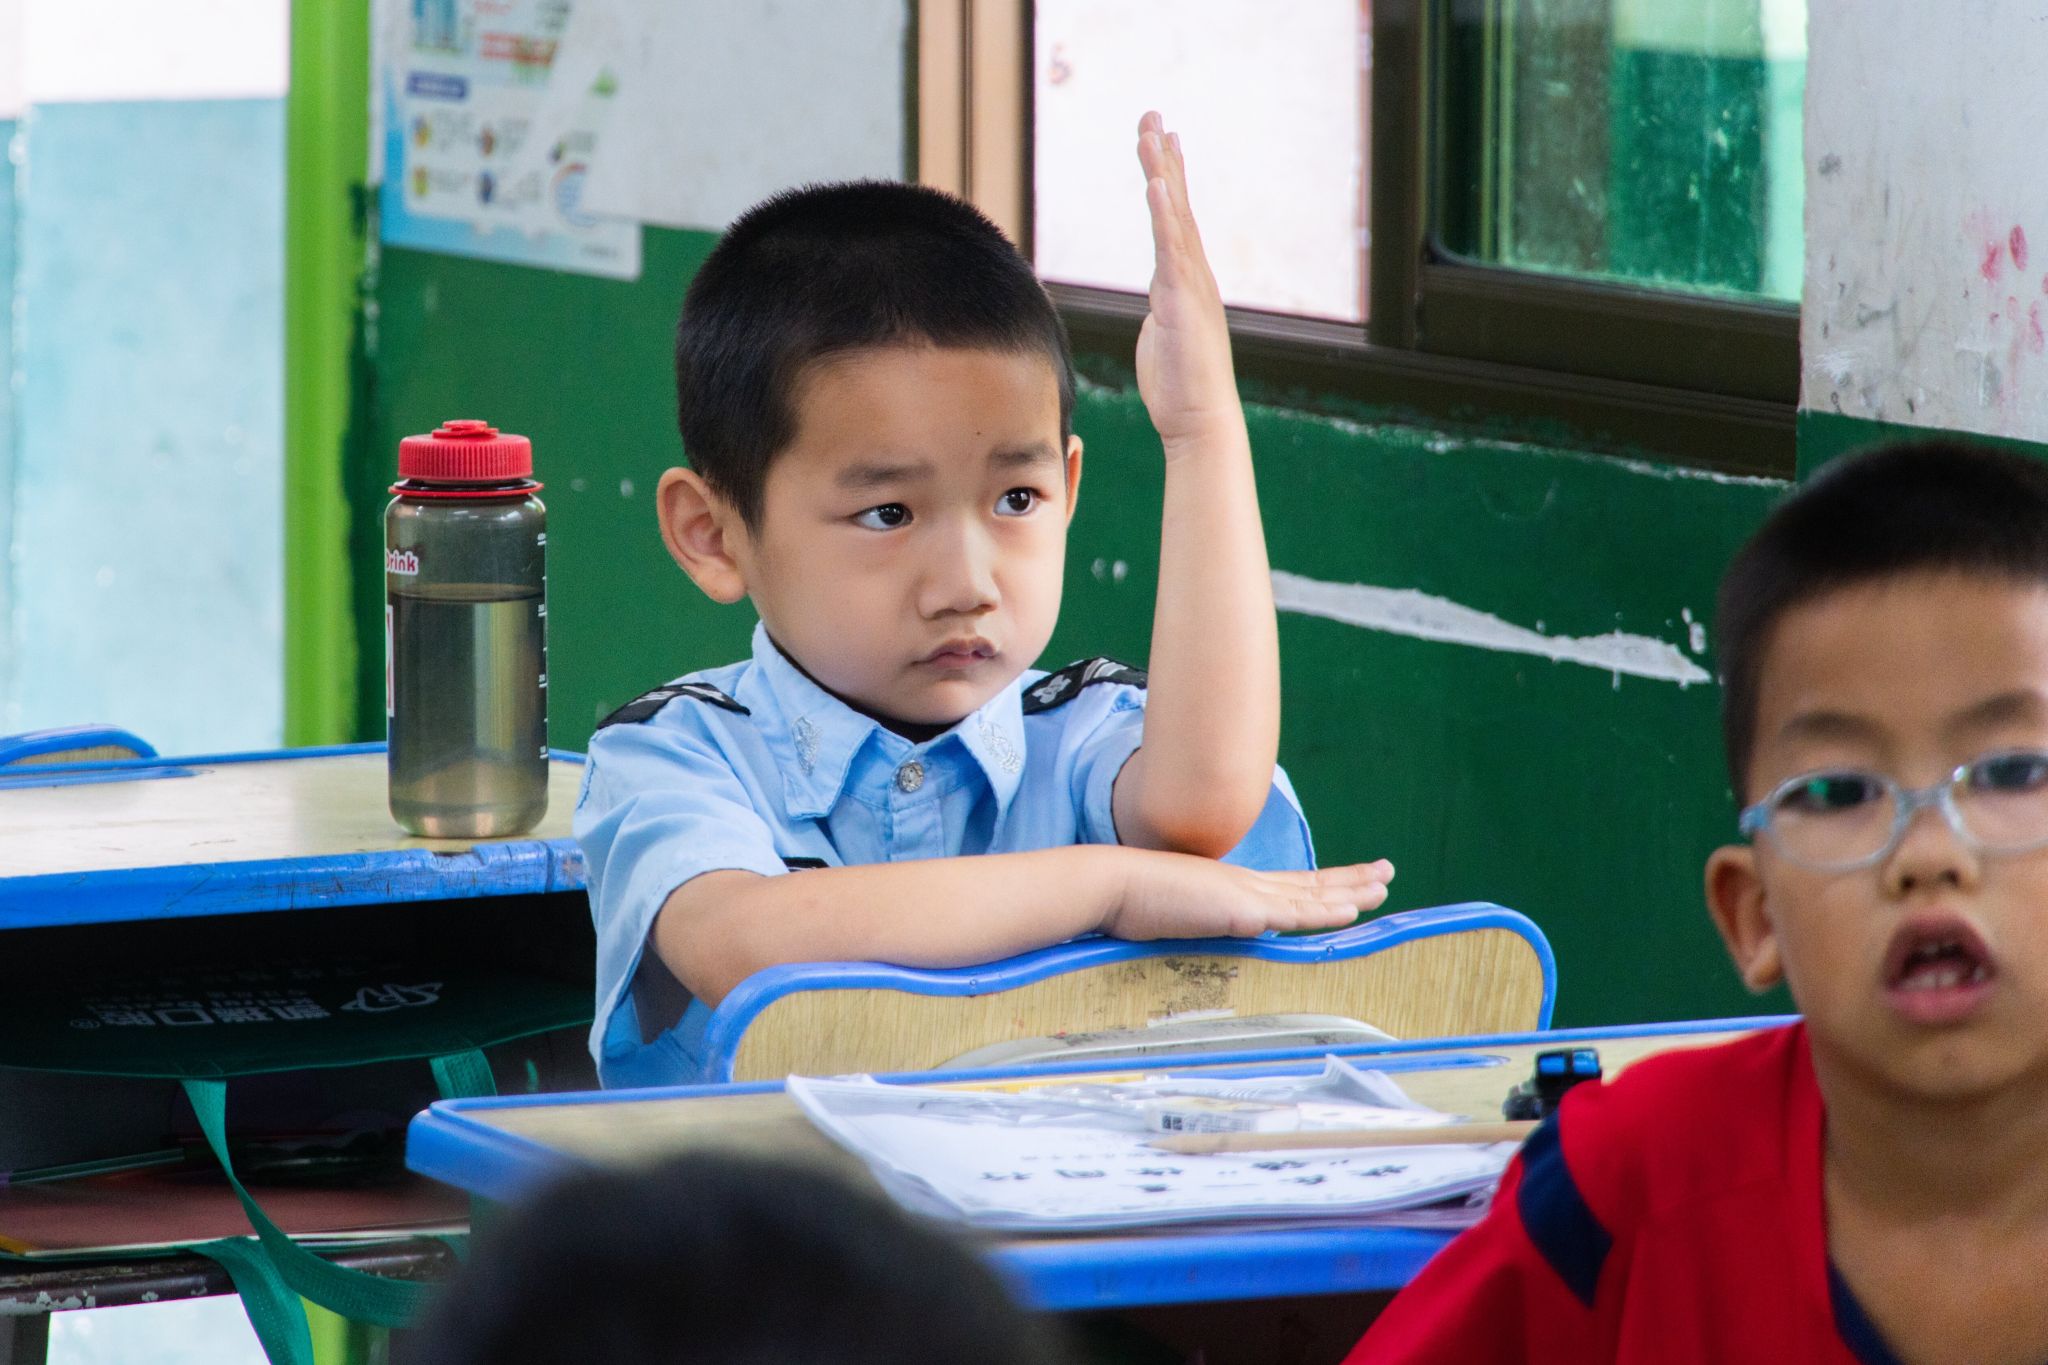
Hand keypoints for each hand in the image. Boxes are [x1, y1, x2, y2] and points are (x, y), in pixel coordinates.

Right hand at [1102, 852, 1395, 941]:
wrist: (1115, 885)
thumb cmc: (1132, 903)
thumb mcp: (1174, 915)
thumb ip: (1195, 922)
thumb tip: (1196, 935)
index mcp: (1231, 886)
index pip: (1288, 885)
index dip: (1321, 884)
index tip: (1347, 880)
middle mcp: (1246, 884)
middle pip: (1310, 883)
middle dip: (1350, 879)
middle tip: (1384, 872)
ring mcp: (1246, 894)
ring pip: (1312, 894)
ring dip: (1352, 891)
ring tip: (1383, 885)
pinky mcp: (1242, 909)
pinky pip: (1295, 913)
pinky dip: (1326, 912)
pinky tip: (1353, 910)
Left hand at [1133, 111, 1241, 453]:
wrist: (1201, 421)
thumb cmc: (1180, 389)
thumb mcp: (1163, 340)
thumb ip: (1161, 315)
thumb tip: (1158, 310)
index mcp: (1185, 283)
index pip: (1174, 221)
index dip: (1169, 180)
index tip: (1163, 141)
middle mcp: (1192, 276)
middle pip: (1176, 207)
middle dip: (1164, 160)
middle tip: (1154, 117)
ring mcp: (1190, 287)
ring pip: (1174, 219)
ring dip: (1163, 175)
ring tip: (1152, 135)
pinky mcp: (1182, 302)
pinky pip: (1172, 250)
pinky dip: (1165, 217)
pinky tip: (1157, 186)